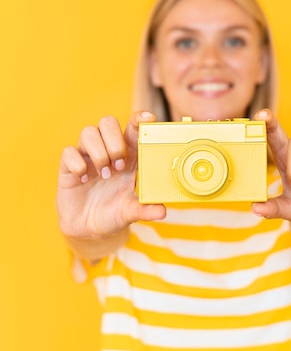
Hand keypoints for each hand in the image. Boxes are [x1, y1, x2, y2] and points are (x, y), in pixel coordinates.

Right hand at [57, 111, 165, 244]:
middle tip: (119, 166)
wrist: (88, 231)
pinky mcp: (68, 166)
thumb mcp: (130, 212)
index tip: (147, 119)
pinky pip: (69, 151)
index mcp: (128, 155)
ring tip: (104, 175)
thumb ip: (145, 210)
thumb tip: (162, 212)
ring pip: (89, 132)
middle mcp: (107, 150)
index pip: (132, 127)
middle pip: (108, 122)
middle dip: (114, 141)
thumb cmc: (114, 214)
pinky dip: (77, 164)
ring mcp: (87, 156)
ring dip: (98, 152)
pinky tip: (83, 179)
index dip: (139, 119)